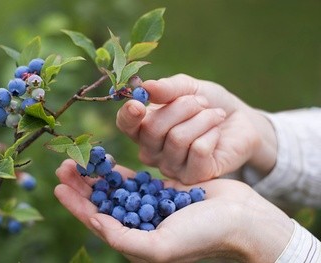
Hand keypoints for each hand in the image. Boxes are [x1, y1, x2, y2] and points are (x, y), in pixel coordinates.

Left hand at [54, 159, 292, 262]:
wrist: (241, 219)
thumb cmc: (204, 236)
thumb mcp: (161, 246)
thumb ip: (125, 239)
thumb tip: (96, 223)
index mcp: (136, 242)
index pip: (97, 221)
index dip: (76, 205)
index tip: (58, 186)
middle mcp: (139, 225)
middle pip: (102, 202)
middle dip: (81, 185)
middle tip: (64, 165)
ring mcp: (150, 206)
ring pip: (114, 189)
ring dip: (96, 175)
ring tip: (79, 159)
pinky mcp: (162, 190)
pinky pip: (134, 179)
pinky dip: (118, 171)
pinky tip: (105, 161)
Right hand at [116, 74, 276, 183]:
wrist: (240, 121)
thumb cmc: (208, 104)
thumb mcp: (188, 88)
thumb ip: (168, 88)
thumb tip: (146, 87)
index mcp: (143, 128)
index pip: (125, 125)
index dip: (128, 116)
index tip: (138, 104)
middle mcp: (152, 151)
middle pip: (153, 129)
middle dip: (182, 107)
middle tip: (202, 102)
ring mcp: (171, 167)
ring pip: (178, 139)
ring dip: (202, 119)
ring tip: (214, 115)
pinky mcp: (193, 177)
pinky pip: (198, 151)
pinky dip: (212, 134)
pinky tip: (217, 133)